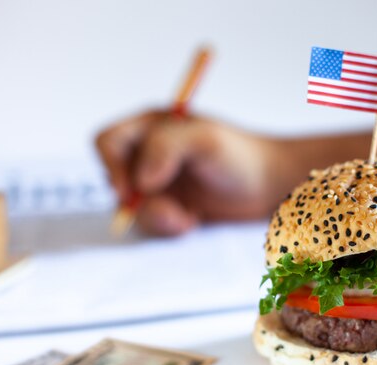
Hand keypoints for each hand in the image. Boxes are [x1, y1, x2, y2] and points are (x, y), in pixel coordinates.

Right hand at [96, 110, 275, 234]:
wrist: (269, 187)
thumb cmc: (241, 156)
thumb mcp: (206, 140)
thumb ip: (167, 146)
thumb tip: (140, 179)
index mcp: (152, 126)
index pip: (108, 141)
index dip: (112, 165)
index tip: (132, 190)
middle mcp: (149, 153)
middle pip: (115, 179)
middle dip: (140, 202)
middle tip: (173, 211)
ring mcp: (158, 182)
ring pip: (133, 206)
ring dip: (157, 218)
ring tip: (188, 218)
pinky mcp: (170, 205)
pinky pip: (151, 223)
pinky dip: (168, 226)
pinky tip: (193, 221)